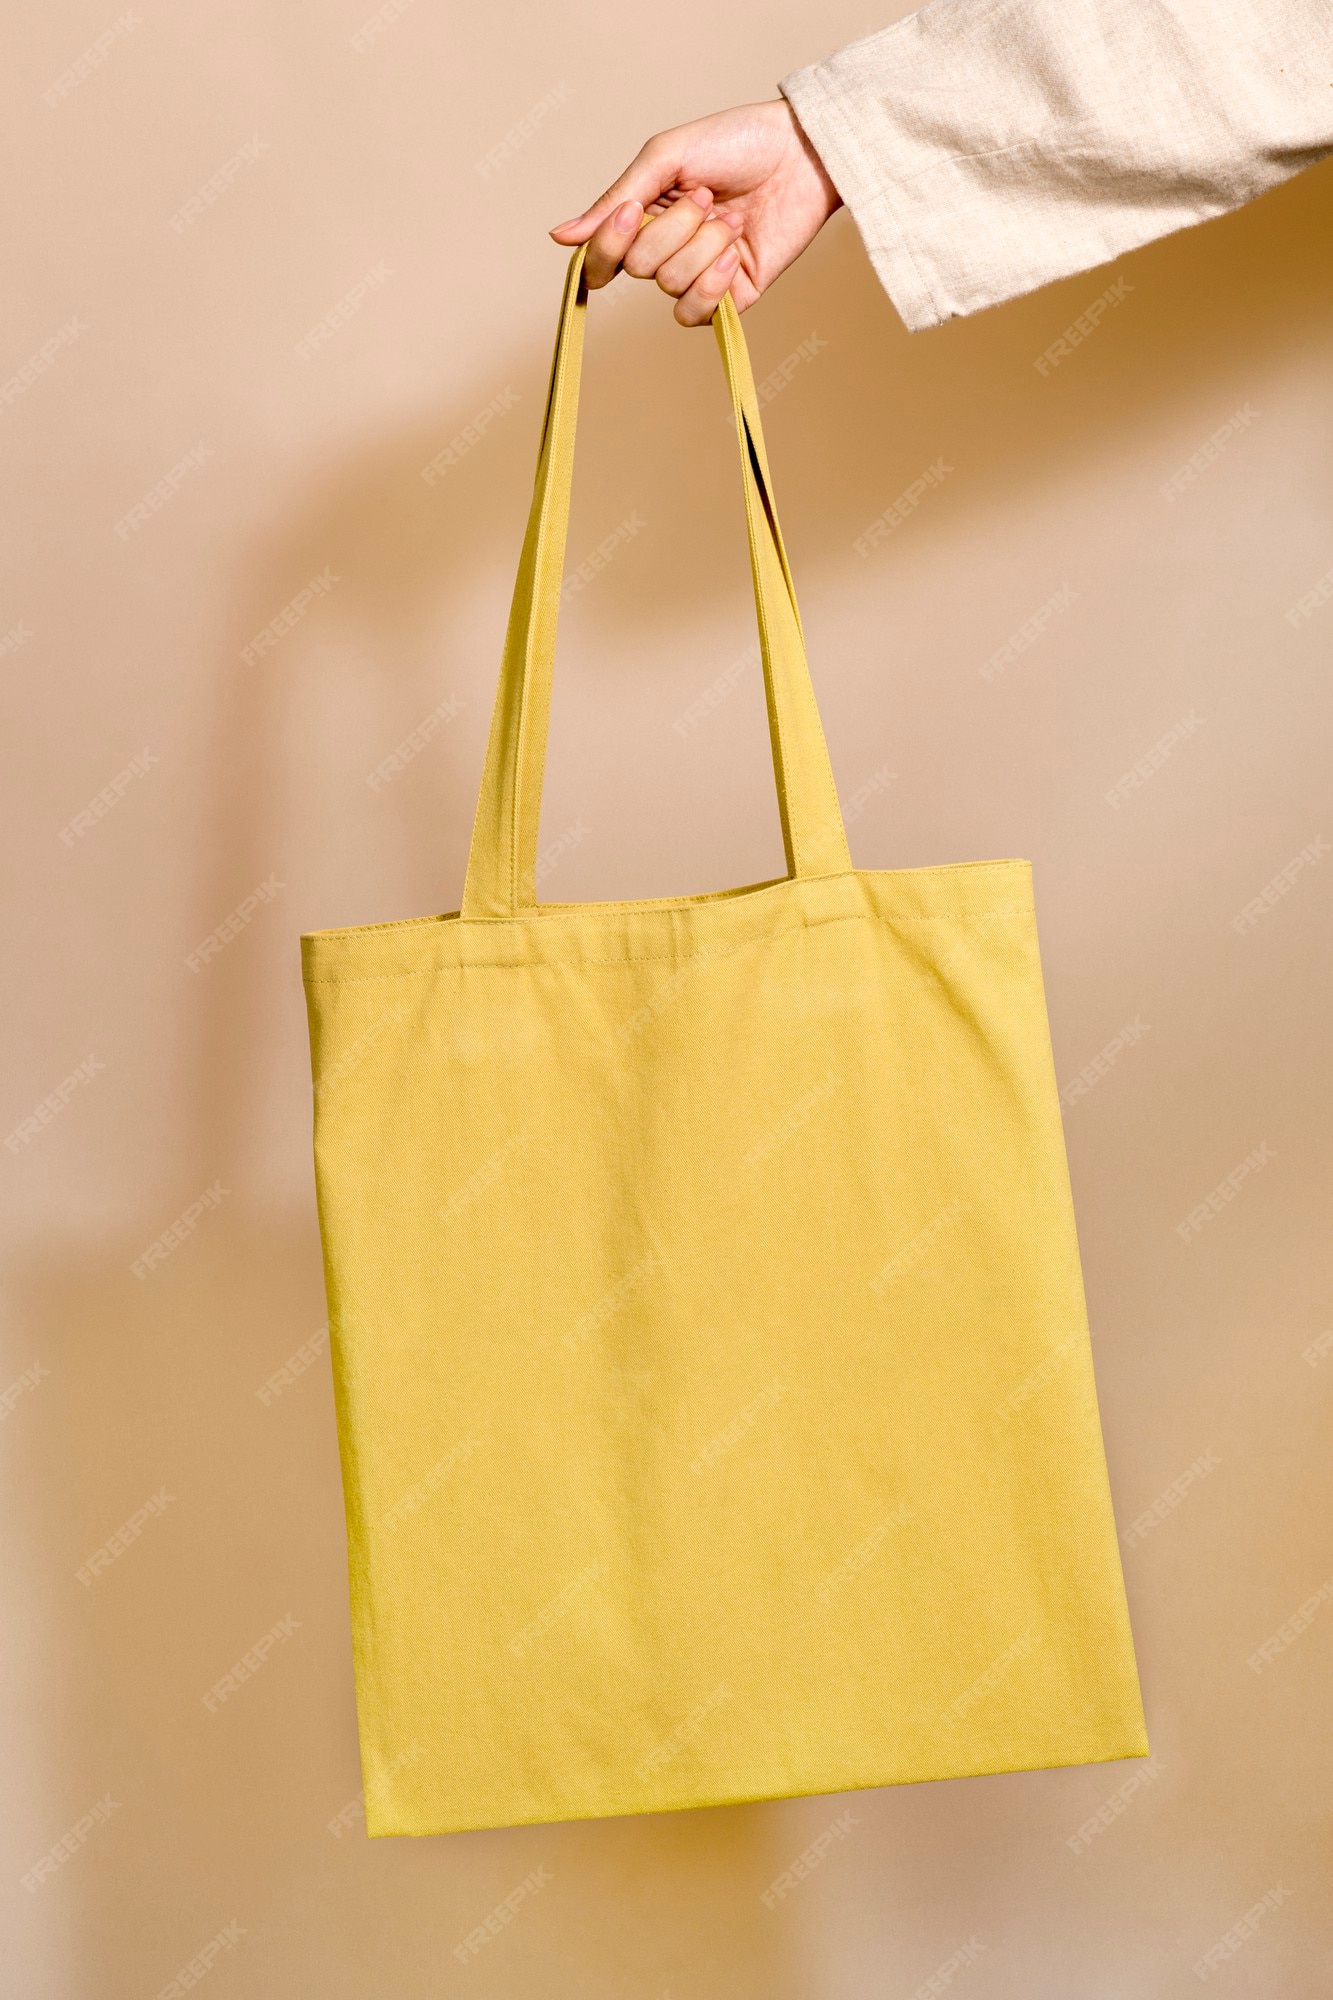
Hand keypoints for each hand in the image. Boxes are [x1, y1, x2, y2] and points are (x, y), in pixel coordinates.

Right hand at [548, 99, 841, 325]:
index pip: (602, 258)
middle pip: (638, 268)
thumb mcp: (665, 157)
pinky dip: (712, 283)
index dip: (609, 245)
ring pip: (669, 285)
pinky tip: (735, 252)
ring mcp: (699, 275)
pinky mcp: (731, 297)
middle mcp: (667, 250)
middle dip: (672, 229)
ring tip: (731, 217)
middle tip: (705, 197)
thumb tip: (562, 236)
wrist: (801, 154)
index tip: (632, 212)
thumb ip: (616, 198)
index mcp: (644, 216)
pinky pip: (697, 313)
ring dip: (702, 245)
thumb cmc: (736, 142)